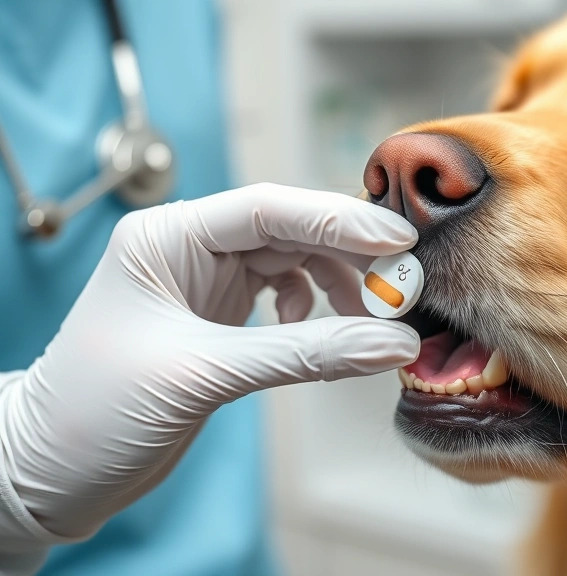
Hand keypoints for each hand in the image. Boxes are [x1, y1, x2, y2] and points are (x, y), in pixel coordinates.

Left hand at [0, 183, 419, 538]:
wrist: (49, 472)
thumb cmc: (96, 413)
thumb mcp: (205, 374)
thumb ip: (305, 353)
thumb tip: (393, 343)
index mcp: (167, 239)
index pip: (267, 208)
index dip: (338, 219)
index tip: (396, 240)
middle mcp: (187, 249)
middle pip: (289, 231)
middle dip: (348, 255)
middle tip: (401, 284)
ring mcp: (203, 282)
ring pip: (292, 262)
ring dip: (336, 285)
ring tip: (368, 319)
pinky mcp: (217, 318)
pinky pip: (284, 298)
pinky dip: (313, 312)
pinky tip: (316, 334)